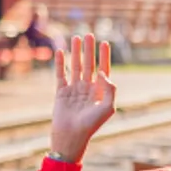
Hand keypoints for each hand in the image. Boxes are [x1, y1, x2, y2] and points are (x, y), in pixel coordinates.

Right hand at [49, 34, 115, 161]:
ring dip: (76, 52)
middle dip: (89, 50)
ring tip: (76, 37)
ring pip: (75, 67)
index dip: (104, 57)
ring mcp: (74, 90)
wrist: (71, 136)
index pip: (103, 70)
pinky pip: (61, 75)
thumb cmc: (91, 125)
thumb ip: (110, 89)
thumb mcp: (108, 108)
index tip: (105, 43)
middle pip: (89, 65)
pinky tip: (61, 51)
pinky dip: (60, 63)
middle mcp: (87, 89)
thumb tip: (102, 72)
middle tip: (89, 34)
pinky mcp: (61, 92)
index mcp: (100, 92)